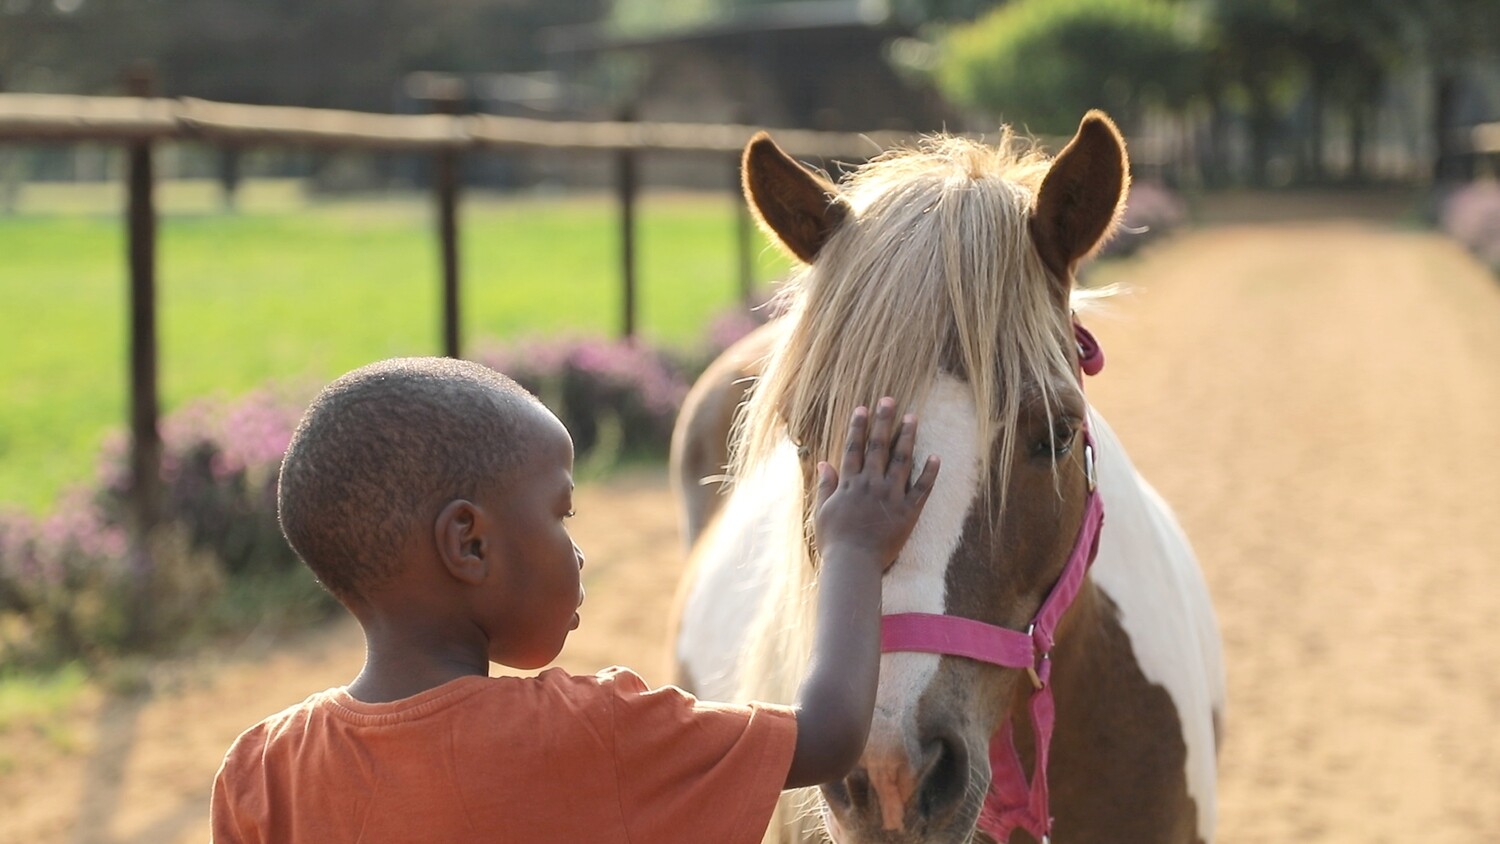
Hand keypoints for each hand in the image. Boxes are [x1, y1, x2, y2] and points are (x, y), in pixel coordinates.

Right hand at [813, 397, 940, 570]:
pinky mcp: (908, 512)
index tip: (862, 408)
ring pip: (901, 460)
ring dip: (907, 437)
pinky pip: (921, 489)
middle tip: (889, 400)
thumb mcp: (822, 512)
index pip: (854, 448)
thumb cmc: (835, 541)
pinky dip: (929, 473)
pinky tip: (936, 456)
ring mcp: (891, 497)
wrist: (854, 565)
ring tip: (912, 417)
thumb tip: (824, 463)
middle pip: (878, 447)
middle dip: (883, 421)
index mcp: (850, 484)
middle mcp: (871, 484)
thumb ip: (825, 486)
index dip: (858, 427)